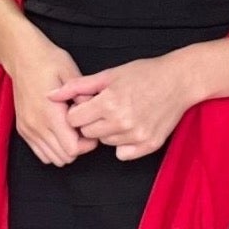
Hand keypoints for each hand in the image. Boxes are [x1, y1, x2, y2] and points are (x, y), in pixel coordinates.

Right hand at [7, 33, 97, 165]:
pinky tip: (59, 133)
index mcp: (50, 113)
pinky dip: (52, 149)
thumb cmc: (48, 61)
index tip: (90, 128)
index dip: (87, 144)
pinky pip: (40, 153)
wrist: (21, 56)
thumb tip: (92, 112)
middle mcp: (37, 126)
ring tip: (71, 132)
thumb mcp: (70, 72)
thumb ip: (82, 95)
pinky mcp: (23, 130)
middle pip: (64, 158)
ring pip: (52, 159)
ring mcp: (28, 129)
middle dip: (78, 148)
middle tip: (84, 130)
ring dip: (65, 150)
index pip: (72, 149)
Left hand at [48, 53, 201, 160]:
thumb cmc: (144, 74)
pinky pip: (122, 154)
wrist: (179, 81)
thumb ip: (77, 86)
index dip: (79, 111)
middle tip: (106, 108)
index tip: (89, 103)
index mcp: (108, 103)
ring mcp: (136, 136)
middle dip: (91, 122)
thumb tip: (50, 95)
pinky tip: (132, 126)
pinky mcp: (149, 145)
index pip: (74, 120)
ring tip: (122, 113)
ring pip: (105, 143)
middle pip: (87, 134)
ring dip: (108, 132)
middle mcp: (121, 122)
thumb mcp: (108, 74)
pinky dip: (124, 144)